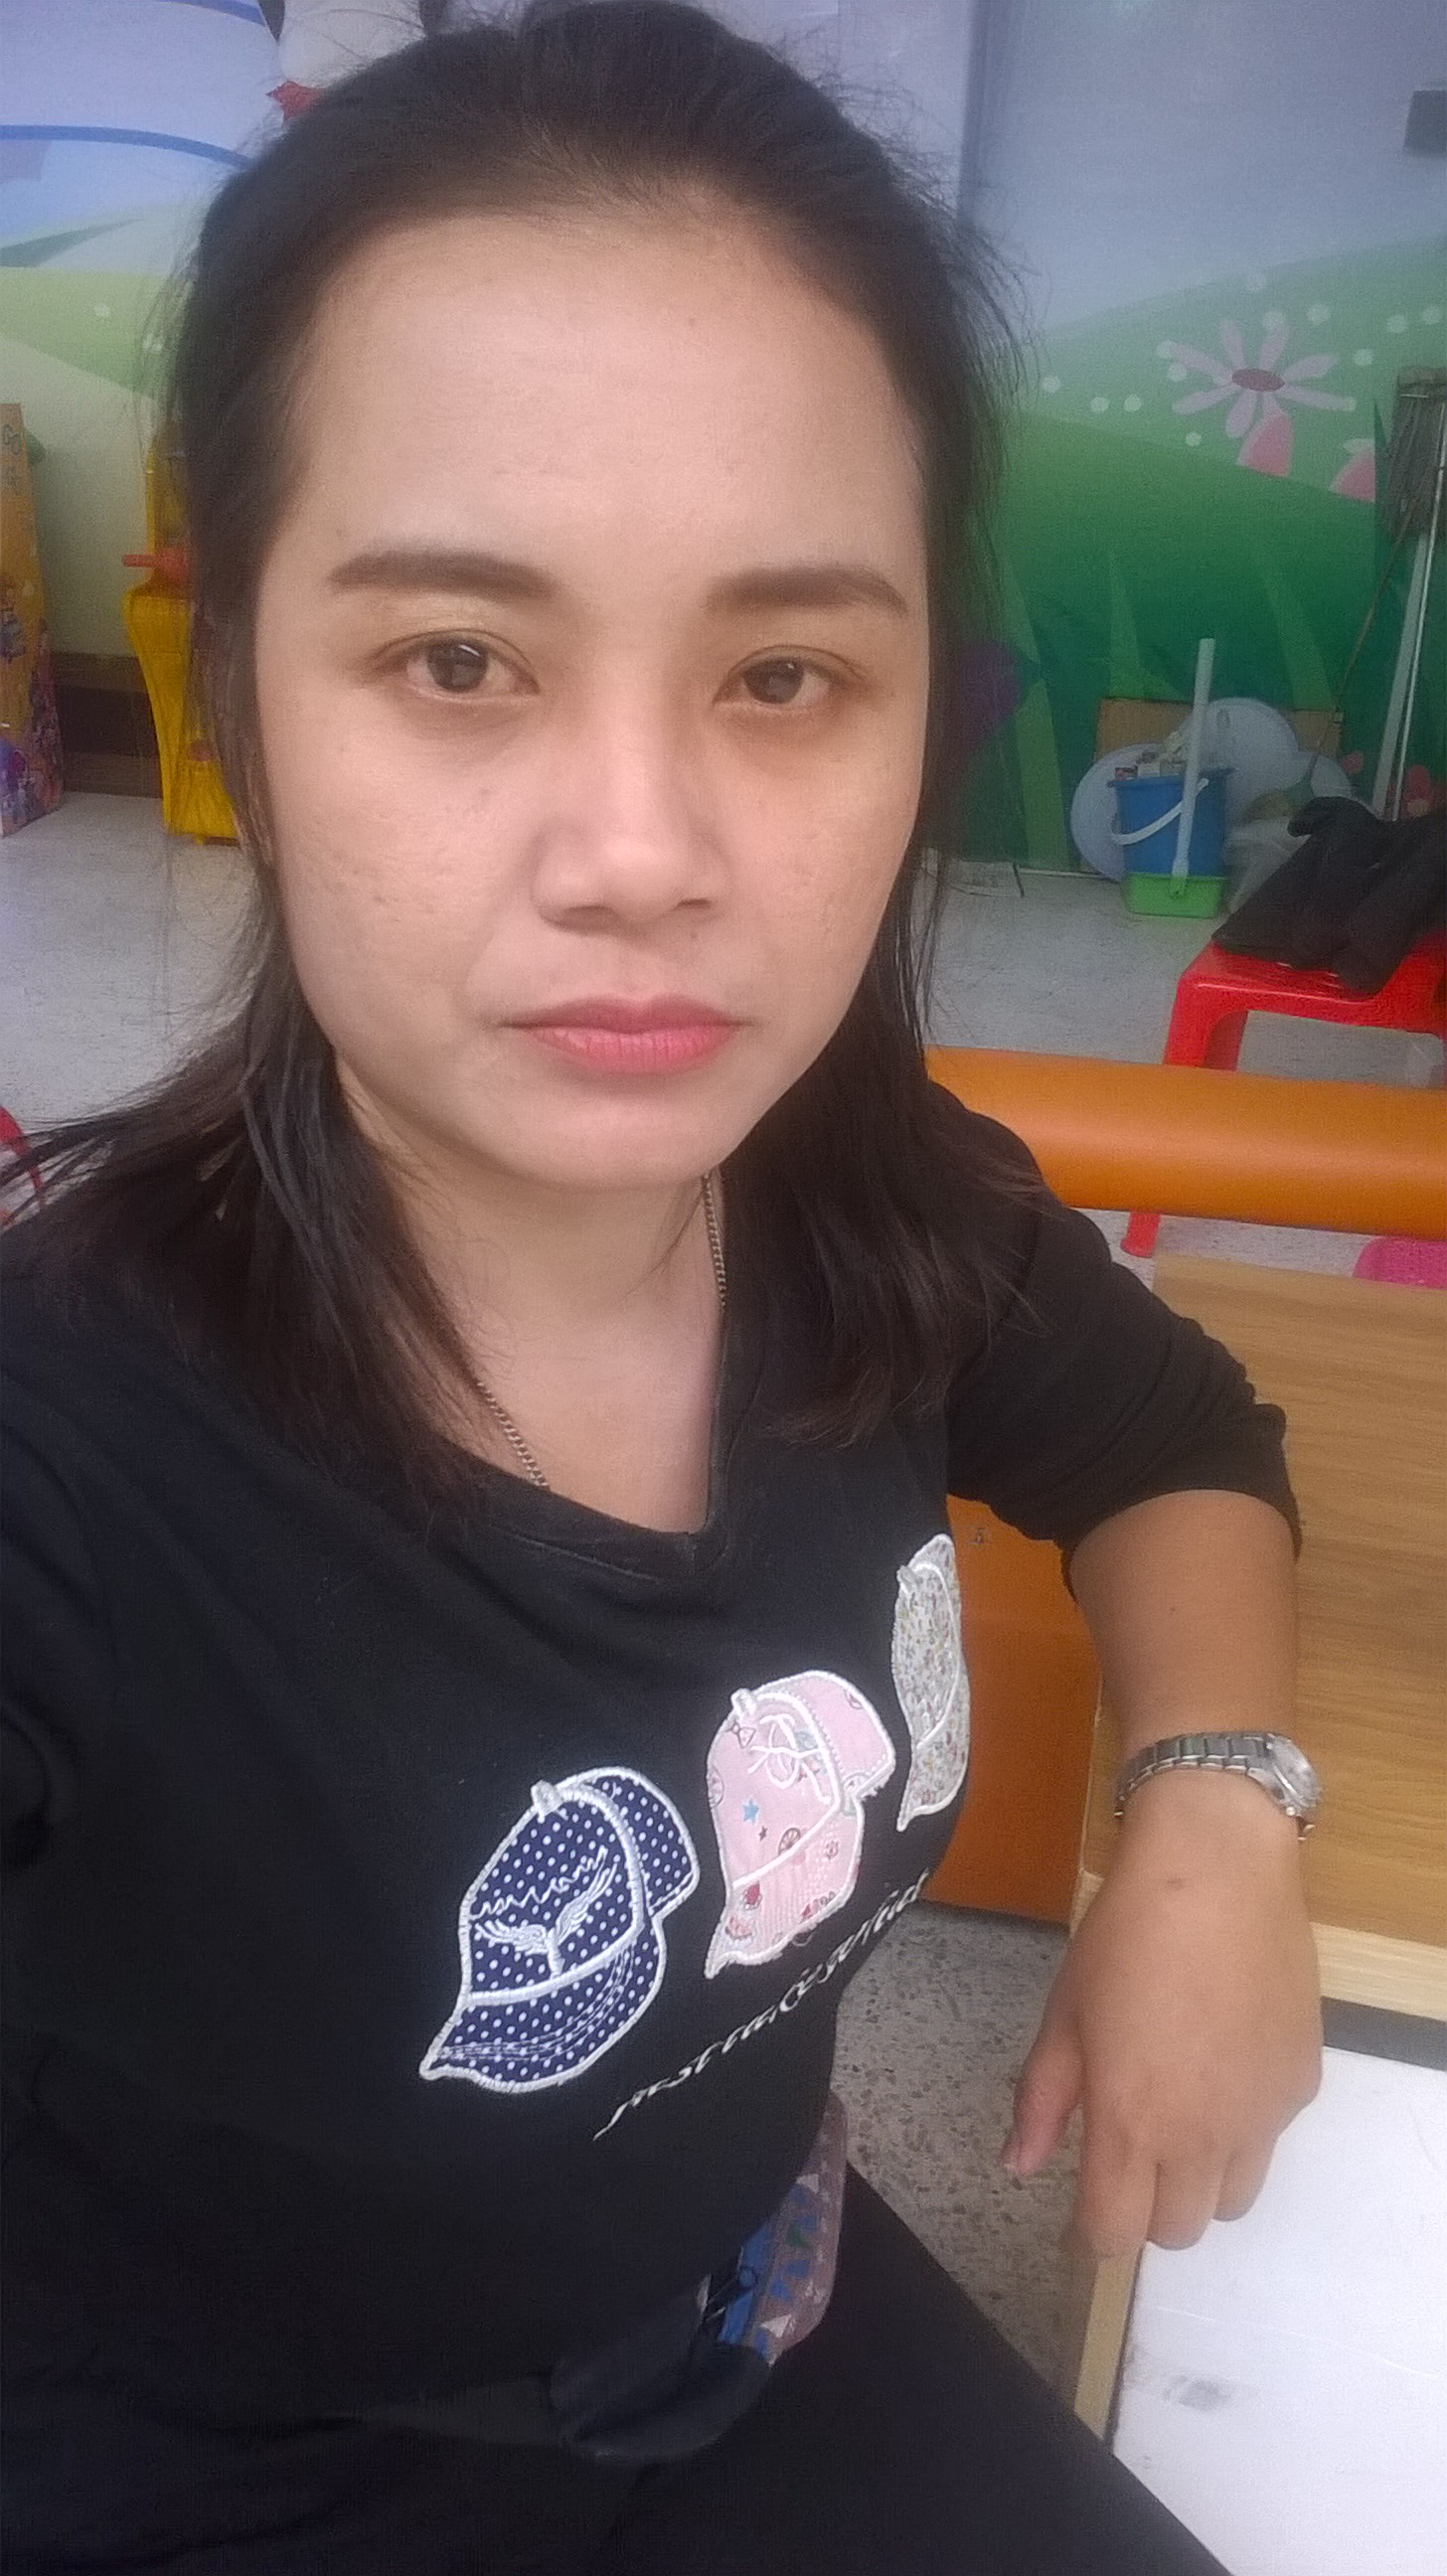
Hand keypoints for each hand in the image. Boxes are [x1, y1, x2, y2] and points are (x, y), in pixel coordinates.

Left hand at [1002, 1771, 1322, 2258]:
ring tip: (1178, 2120)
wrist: (1218, 1872)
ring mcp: (1260, 2117)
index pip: (1115, 2234)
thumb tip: (1018, 2164)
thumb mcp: (1064, 2014)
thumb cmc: (1125, 1937)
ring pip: (1232, 2201)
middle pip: (1177, 2231)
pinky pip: (1269, 2140)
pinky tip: (1222, 2067)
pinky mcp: (1300, 2086)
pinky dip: (1243, 2130)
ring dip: (1199, 2183)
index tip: (1082, 2205)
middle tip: (1128, 2155)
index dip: (1092, 2230)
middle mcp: (1202, 2138)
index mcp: (1131, 2124)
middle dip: (1145, 2208)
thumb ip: (1041, 2101)